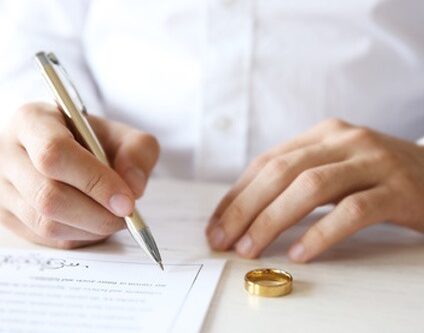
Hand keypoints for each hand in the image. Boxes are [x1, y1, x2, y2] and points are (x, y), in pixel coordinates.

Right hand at [0, 102, 158, 248]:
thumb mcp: (121, 133)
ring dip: (90, 229)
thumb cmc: (91, 140)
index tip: (127, 202)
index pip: (54, 154)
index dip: (94, 181)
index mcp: (32, 121)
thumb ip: (137, 152)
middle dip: (97, 214)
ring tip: (113, 217)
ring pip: (45, 224)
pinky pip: (45, 239)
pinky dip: (79, 237)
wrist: (66, 148)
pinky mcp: (6, 216)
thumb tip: (133, 189)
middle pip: (48, 196)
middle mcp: (7, 154)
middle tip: (127, 215)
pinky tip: (94, 223)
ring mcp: (2, 189)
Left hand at [207, 119, 423, 261]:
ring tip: (250, 249)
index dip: (237, 194)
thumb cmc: (378, 177)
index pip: (267, 162)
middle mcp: (344, 140)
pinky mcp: (399, 189)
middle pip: (281, 172)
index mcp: (322, 134)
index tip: (216, 224)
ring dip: (272, 221)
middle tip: (222, 240)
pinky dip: (321, 233)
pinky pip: (352, 211)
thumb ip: (297, 179)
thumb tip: (247, 212)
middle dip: (244, 209)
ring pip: (310, 188)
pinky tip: (300, 253)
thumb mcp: (334, 167)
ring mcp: (373, 161)